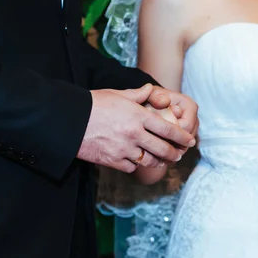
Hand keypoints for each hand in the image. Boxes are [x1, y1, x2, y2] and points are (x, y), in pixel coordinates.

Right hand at [77, 84, 195, 172]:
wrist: (68, 120)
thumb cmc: (93, 104)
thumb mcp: (117, 94)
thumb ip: (138, 94)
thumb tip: (151, 89)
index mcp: (138, 116)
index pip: (168, 129)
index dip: (182, 137)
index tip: (189, 141)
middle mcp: (134, 134)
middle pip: (163, 149)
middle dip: (174, 154)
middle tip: (179, 155)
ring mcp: (124, 149)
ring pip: (149, 161)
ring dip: (158, 161)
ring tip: (162, 160)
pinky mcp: (112, 161)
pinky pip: (131, 167)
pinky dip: (135, 165)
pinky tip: (137, 161)